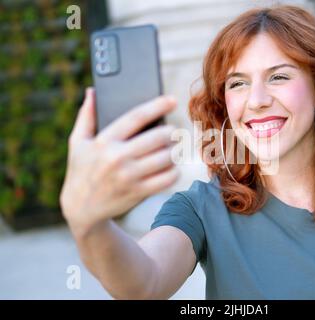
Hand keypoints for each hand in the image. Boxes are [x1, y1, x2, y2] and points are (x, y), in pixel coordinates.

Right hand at [60, 88, 178, 234]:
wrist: (80, 208)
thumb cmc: (81, 169)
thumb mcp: (77, 142)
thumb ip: (86, 116)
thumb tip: (92, 90)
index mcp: (104, 141)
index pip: (136, 117)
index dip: (157, 106)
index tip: (172, 100)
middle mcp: (117, 158)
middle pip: (158, 137)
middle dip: (172, 132)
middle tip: (174, 131)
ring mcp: (129, 176)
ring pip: (166, 158)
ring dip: (175, 151)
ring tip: (173, 148)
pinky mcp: (138, 192)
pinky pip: (167, 179)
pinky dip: (174, 171)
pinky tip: (172, 167)